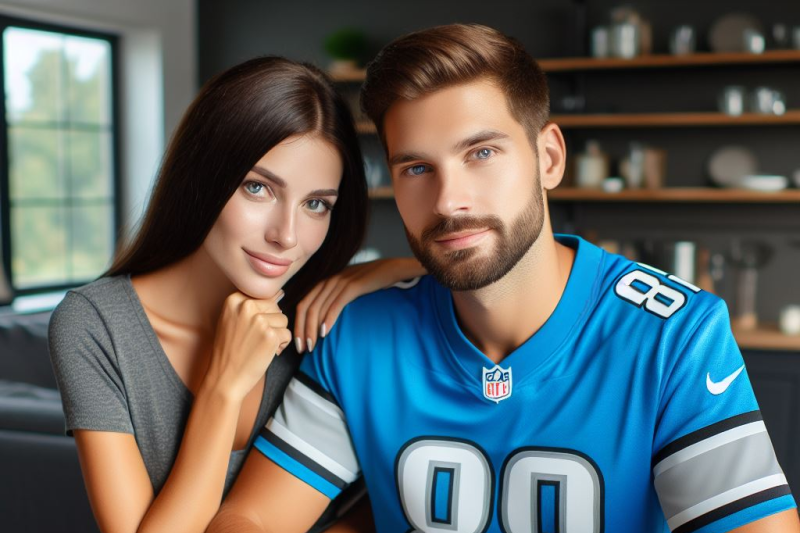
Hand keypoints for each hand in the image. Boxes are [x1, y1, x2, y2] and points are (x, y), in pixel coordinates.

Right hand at [205, 290, 291, 399]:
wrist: (224, 379)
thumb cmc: (229, 351)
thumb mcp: (233, 321)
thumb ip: (253, 306)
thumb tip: (280, 292)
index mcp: (234, 300)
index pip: (263, 298)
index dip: (261, 316)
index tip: (248, 330)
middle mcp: (246, 306)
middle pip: (275, 307)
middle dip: (270, 324)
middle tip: (253, 340)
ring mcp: (259, 320)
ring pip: (283, 320)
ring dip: (277, 334)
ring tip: (259, 346)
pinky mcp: (270, 335)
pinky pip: (287, 334)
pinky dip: (281, 346)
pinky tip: (266, 353)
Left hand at [294, 257, 424, 351]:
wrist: (390, 269)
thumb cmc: (369, 282)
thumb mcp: (347, 289)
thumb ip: (335, 299)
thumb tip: (324, 320)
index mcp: (325, 283)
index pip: (303, 304)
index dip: (297, 324)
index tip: (298, 342)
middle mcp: (328, 281)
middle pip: (306, 308)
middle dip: (301, 330)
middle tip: (302, 348)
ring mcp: (340, 283)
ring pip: (318, 308)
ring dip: (312, 329)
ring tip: (312, 345)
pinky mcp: (352, 286)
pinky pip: (335, 305)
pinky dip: (328, 319)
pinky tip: (324, 332)